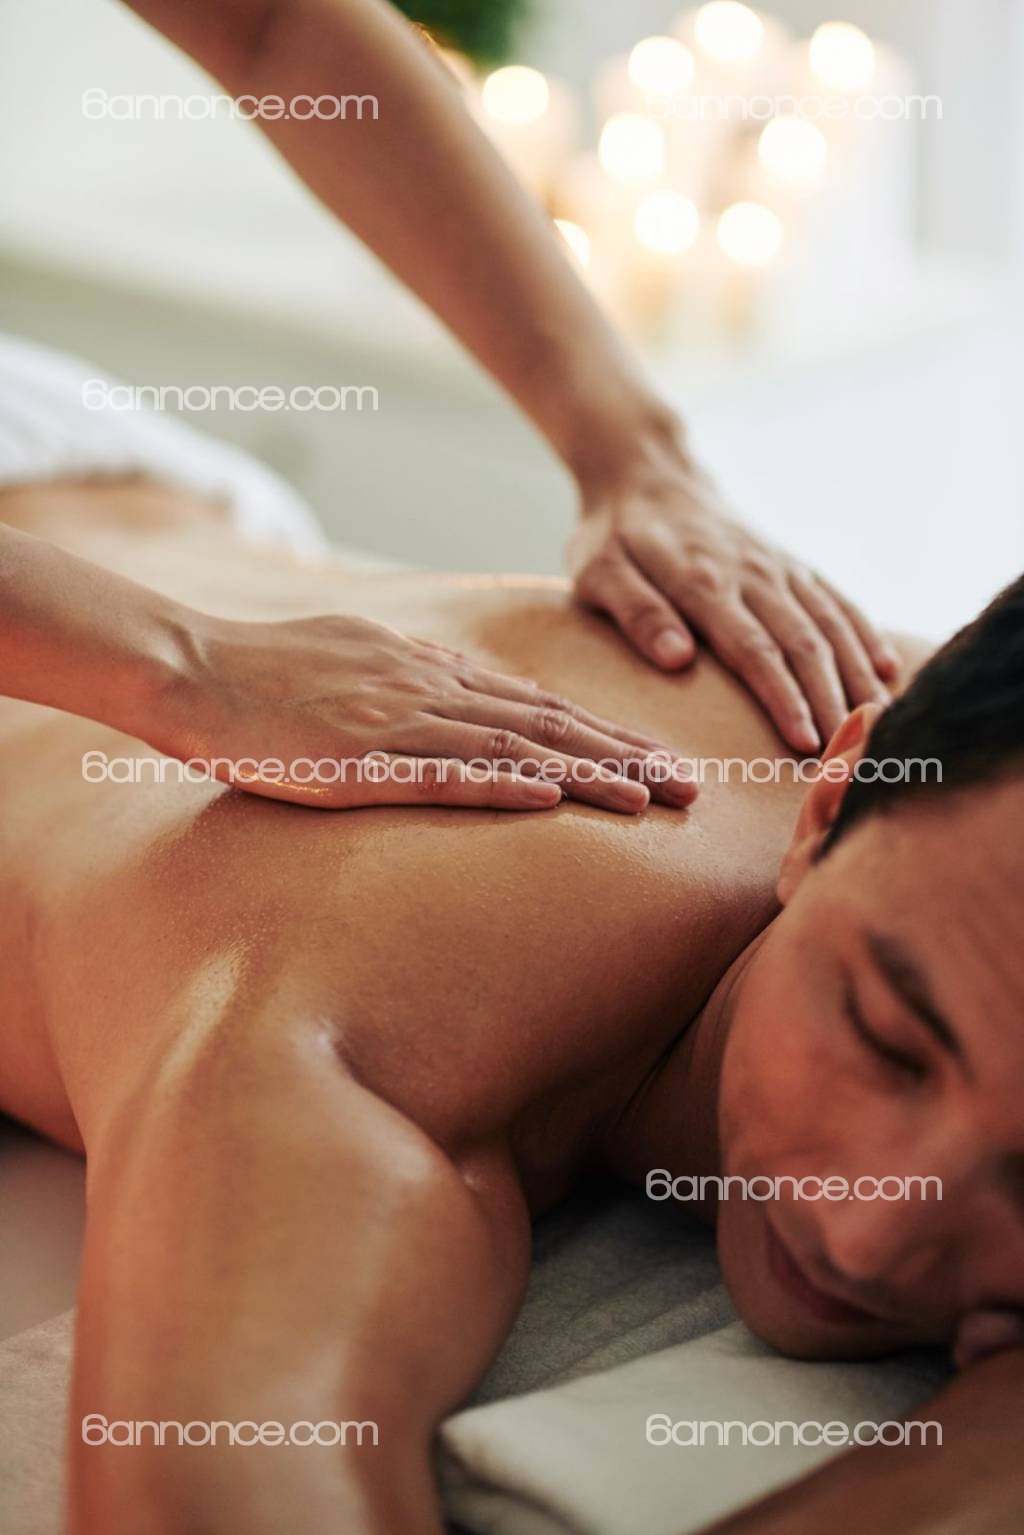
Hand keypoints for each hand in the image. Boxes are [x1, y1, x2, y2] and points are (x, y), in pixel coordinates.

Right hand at [153, 611, 695, 812]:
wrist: (194, 666)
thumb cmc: (269, 671)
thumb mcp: (360, 658)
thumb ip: (417, 681)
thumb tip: (466, 702)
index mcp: (433, 671)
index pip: (540, 706)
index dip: (608, 734)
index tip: (660, 759)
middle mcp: (432, 689)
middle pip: (549, 724)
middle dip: (627, 757)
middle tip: (694, 789)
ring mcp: (399, 722)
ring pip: (515, 749)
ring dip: (588, 775)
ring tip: (650, 801)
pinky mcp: (360, 759)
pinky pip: (442, 773)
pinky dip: (502, 786)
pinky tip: (550, 802)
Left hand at [569, 434, 899, 754]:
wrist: (647, 471)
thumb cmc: (615, 534)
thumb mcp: (599, 572)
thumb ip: (636, 612)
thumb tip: (677, 658)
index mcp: (703, 582)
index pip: (754, 650)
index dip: (784, 698)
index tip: (805, 743)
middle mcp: (752, 574)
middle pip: (804, 645)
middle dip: (831, 702)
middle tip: (850, 755)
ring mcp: (778, 567)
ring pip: (831, 625)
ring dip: (856, 676)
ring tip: (878, 726)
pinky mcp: (791, 563)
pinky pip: (838, 600)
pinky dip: (864, 635)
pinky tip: (886, 670)